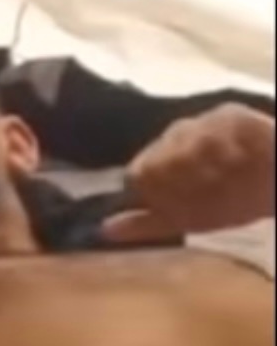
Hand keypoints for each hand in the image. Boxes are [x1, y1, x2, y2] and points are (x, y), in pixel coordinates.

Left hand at [102, 103, 275, 243]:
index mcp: (161, 157)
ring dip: (204, 176)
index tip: (184, 211)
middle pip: (154, 165)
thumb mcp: (187, 218)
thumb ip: (147, 223)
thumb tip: (105, 230)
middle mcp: (177, 135)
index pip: (137, 176)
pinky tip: (240, 164)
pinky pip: (217, 135)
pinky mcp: (233, 115)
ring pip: (182, 151)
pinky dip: (228, 157)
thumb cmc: (232, 199)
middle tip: (209, 197)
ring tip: (227, 183)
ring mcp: (204, 123)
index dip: (157, 197)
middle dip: (179, 189)